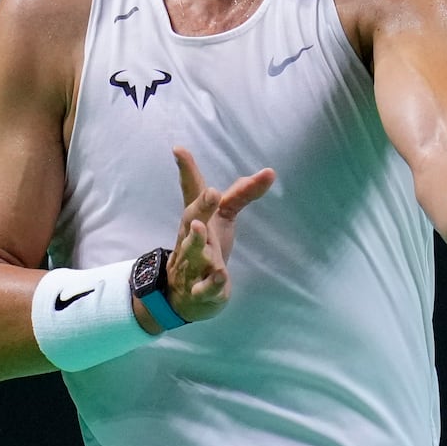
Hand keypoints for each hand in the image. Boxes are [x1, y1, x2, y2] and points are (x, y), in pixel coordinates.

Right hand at [166, 146, 276, 321]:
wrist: (184, 296)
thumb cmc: (206, 248)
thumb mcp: (223, 219)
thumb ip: (241, 196)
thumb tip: (268, 172)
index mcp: (197, 219)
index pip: (192, 193)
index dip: (187, 171)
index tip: (179, 149)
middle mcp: (192, 238)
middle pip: (192, 219)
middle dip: (201, 206)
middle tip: (212, 193)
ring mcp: (194, 265)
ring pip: (192, 252)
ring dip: (196, 241)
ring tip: (200, 227)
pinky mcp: (201, 291)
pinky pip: (204, 287)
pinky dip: (211, 283)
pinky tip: (221, 276)